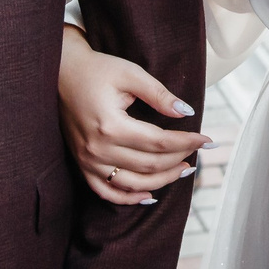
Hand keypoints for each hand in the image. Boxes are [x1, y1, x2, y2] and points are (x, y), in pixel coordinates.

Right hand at [58, 27, 204, 204]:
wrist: (61, 73)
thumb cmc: (97, 69)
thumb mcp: (130, 74)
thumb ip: (159, 94)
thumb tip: (187, 112)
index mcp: (110, 125)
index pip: (159, 142)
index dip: (186, 143)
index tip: (206, 140)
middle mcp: (98, 148)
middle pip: (149, 165)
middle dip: (178, 160)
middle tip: (197, 152)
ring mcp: (88, 160)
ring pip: (133, 184)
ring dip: (161, 182)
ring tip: (183, 171)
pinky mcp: (82, 164)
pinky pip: (106, 191)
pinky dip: (128, 198)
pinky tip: (149, 196)